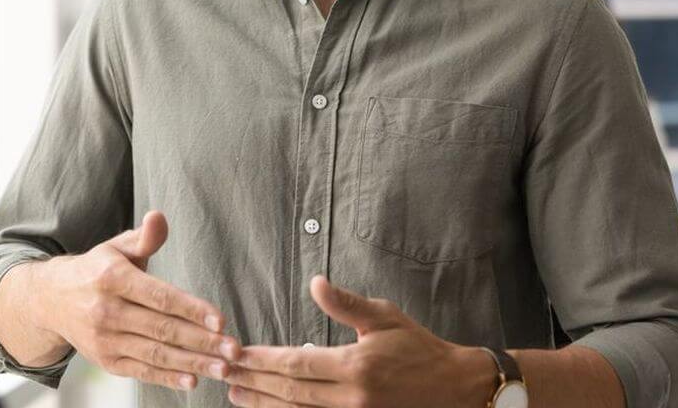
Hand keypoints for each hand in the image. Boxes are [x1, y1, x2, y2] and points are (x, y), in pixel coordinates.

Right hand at [33, 211, 240, 392]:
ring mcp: (104, 339)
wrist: (52, 299)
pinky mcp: (105, 360)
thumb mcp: (116, 248)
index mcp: (112, 278)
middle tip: (233, 350)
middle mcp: (106, 310)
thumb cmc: (97, 269)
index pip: (159, 296)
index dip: (191, 309)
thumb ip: (144, 237)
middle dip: (202, 342)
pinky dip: (168, 378)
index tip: (220, 320)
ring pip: (155, 354)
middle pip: (162, 329)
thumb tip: (159, 217)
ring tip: (223, 369)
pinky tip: (192, 381)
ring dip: (192, 364)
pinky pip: (142, 371)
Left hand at [225, 276, 493, 407]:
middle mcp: (352, 398)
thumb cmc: (418, 348)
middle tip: (222, 373)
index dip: (262, 361)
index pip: (296, 363)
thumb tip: (316, 282)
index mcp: (356, 366)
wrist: (455, 389)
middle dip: (253, 382)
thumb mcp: (385, 317)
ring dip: (263, 404)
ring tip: (235, 394)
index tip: (236, 353)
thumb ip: (346, 304)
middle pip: (290, 391)